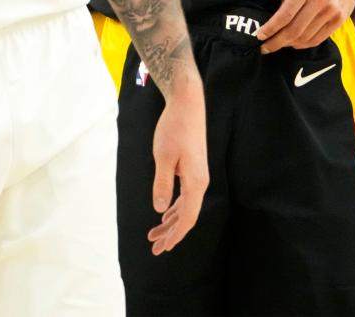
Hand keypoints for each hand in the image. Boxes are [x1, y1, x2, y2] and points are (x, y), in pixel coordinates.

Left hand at [147, 84, 208, 254]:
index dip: (175, 235)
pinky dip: (175, 207)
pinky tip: (166, 213)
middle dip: (171, 233)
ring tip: (155, 234)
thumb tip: (159, 210)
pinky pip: (185, 195)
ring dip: (171, 221)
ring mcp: (197, 175)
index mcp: (195, 182)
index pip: (187, 218)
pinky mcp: (193, 168)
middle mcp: (200, 182)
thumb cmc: (174, 128)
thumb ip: (162, 184)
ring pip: (186, 206)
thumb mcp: (163, 156)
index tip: (163, 249)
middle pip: (187, 216)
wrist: (187, 104)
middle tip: (154, 248)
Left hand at [256, 0, 354, 51]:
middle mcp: (319, 1)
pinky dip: (304, 44)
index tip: (259, 36)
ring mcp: (331, 12)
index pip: (285, 15)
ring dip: (289, 44)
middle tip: (265, 47)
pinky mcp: (339, 20)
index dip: (271, 28)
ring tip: (278, 44)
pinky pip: (319, 38)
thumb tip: (275, 20)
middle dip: (276, 42)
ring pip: (306, 37)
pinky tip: (295, 44)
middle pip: (294, 30)